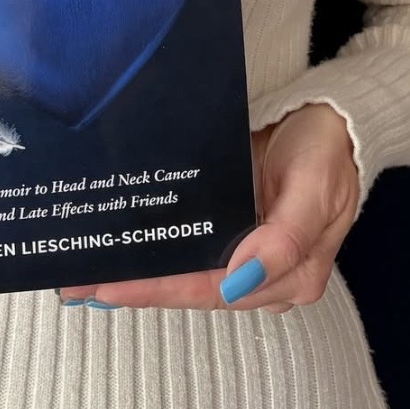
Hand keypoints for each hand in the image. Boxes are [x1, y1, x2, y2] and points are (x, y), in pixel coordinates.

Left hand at [58, 103, 360, 313]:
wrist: (331, 117)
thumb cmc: (327, 151)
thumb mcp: (315, 187)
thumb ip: (285, 237)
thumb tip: (240, 277)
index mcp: (291, 276)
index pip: (214, 291)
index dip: (161, 290)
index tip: (113, 287)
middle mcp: (265, 276)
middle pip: (193, 290)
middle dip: (137, 288)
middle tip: (78, 285)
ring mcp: (246, 255)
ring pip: (186, 276)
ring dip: (138, 275)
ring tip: (82, 275)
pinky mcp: (232, 231)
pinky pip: (189, 250)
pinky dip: (154, 253)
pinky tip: (118, 250)